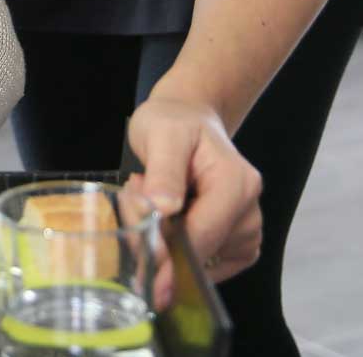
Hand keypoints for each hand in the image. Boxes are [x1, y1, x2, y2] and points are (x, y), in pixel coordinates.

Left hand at [126, 95, 262, 282]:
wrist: (188, 118)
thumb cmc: (173, 123)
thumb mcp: (161, 135)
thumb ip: (164, 172)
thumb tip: (162, 209)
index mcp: (236, 182)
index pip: (204, 232)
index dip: (170, 252)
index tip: (140, 266)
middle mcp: (249, 208)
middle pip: (203, 248)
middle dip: (163, 238)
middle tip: (135, 197)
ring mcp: (248, 227)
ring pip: (204, 258)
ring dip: (170, 239)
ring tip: (153, 196)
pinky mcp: (239, 240)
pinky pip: (210, 262)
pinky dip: (184, 248)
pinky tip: (170, 216)